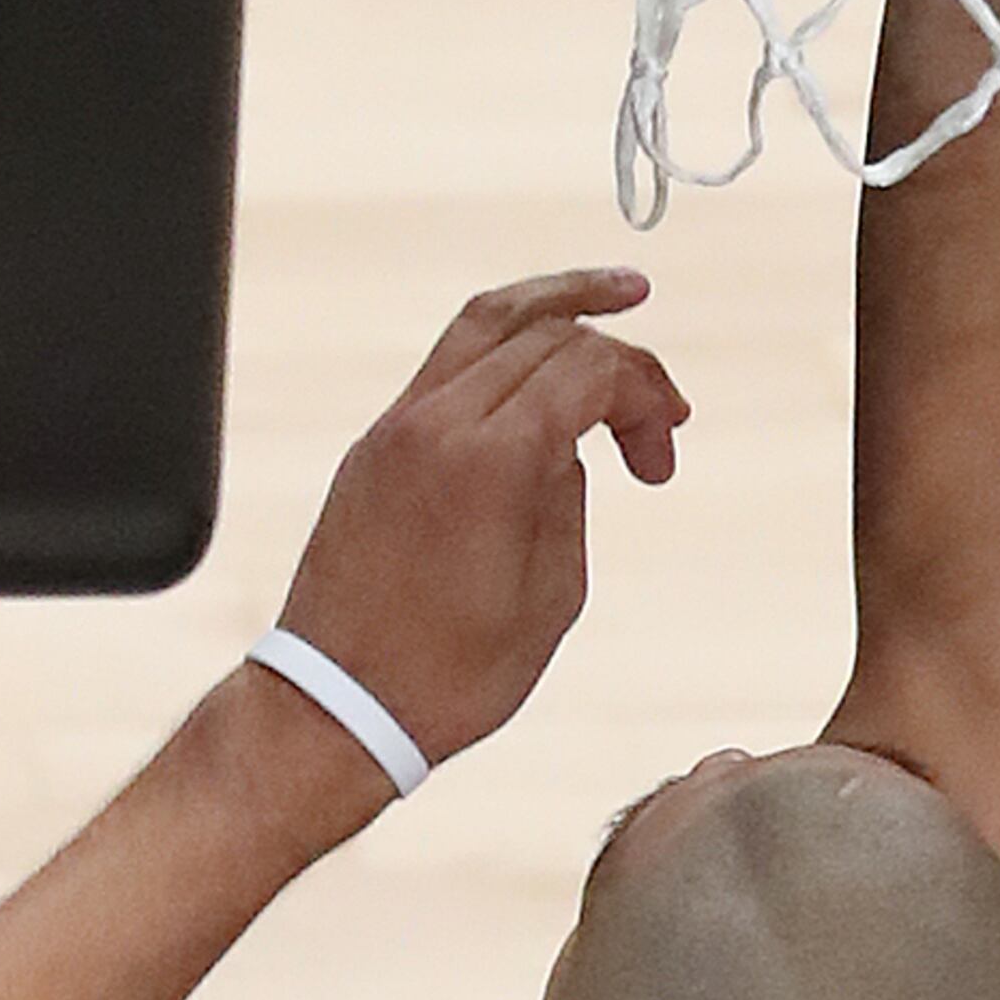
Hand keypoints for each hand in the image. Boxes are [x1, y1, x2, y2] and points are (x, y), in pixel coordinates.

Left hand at [263, 274, 685, 782]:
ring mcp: (396, 428)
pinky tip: (541, 361)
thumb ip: (571, 494)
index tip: (663, 453)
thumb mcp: (553, 591)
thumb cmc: (449, 672)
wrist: (335, 708)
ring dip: (560, 302)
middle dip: (620, 365)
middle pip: (549, 333)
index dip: (647, 394)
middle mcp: (437, 423)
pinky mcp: (374, 445)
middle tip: (658, 424)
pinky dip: (506, 345)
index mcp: (491, 460)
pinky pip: (448, 361)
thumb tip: (569, 445)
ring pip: (487, 320)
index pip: (590, 367)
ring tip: (617, 291)